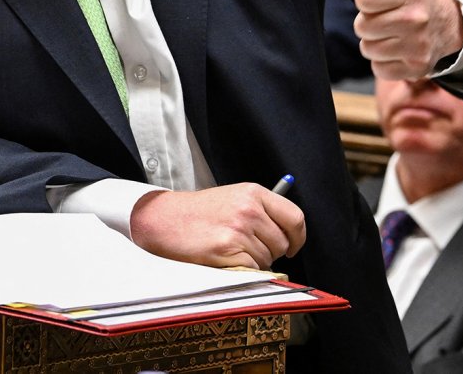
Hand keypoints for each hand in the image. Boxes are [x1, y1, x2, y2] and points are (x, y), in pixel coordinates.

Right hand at [129, 183, 305, 268]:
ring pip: (267, 259)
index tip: (292, 246)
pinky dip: (241, 269)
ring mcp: (238, 229)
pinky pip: (251, 269)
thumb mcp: (233, 197)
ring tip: (230, 249)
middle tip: (247, 246)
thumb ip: (261, 210)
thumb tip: (290, 234)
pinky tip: (224, 257)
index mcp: (253, 192)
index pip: (295, 218)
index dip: (297, 237)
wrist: (165, 219)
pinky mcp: (227, 249)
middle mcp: (249, 209)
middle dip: (270, 251)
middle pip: (282, 243)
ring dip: (253, 261)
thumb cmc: (198, 212)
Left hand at [354, 0, 462, 79]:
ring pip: (368, 47)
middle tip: (390, 14)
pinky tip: (400, 47)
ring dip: (376, 40)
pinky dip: (385, 60)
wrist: (451, 23)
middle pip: (362, 25)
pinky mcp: (415, 69)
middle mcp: (415, 21)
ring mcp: (417, 47)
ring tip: (395, 30)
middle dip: (371, 19)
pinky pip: (378, 67)